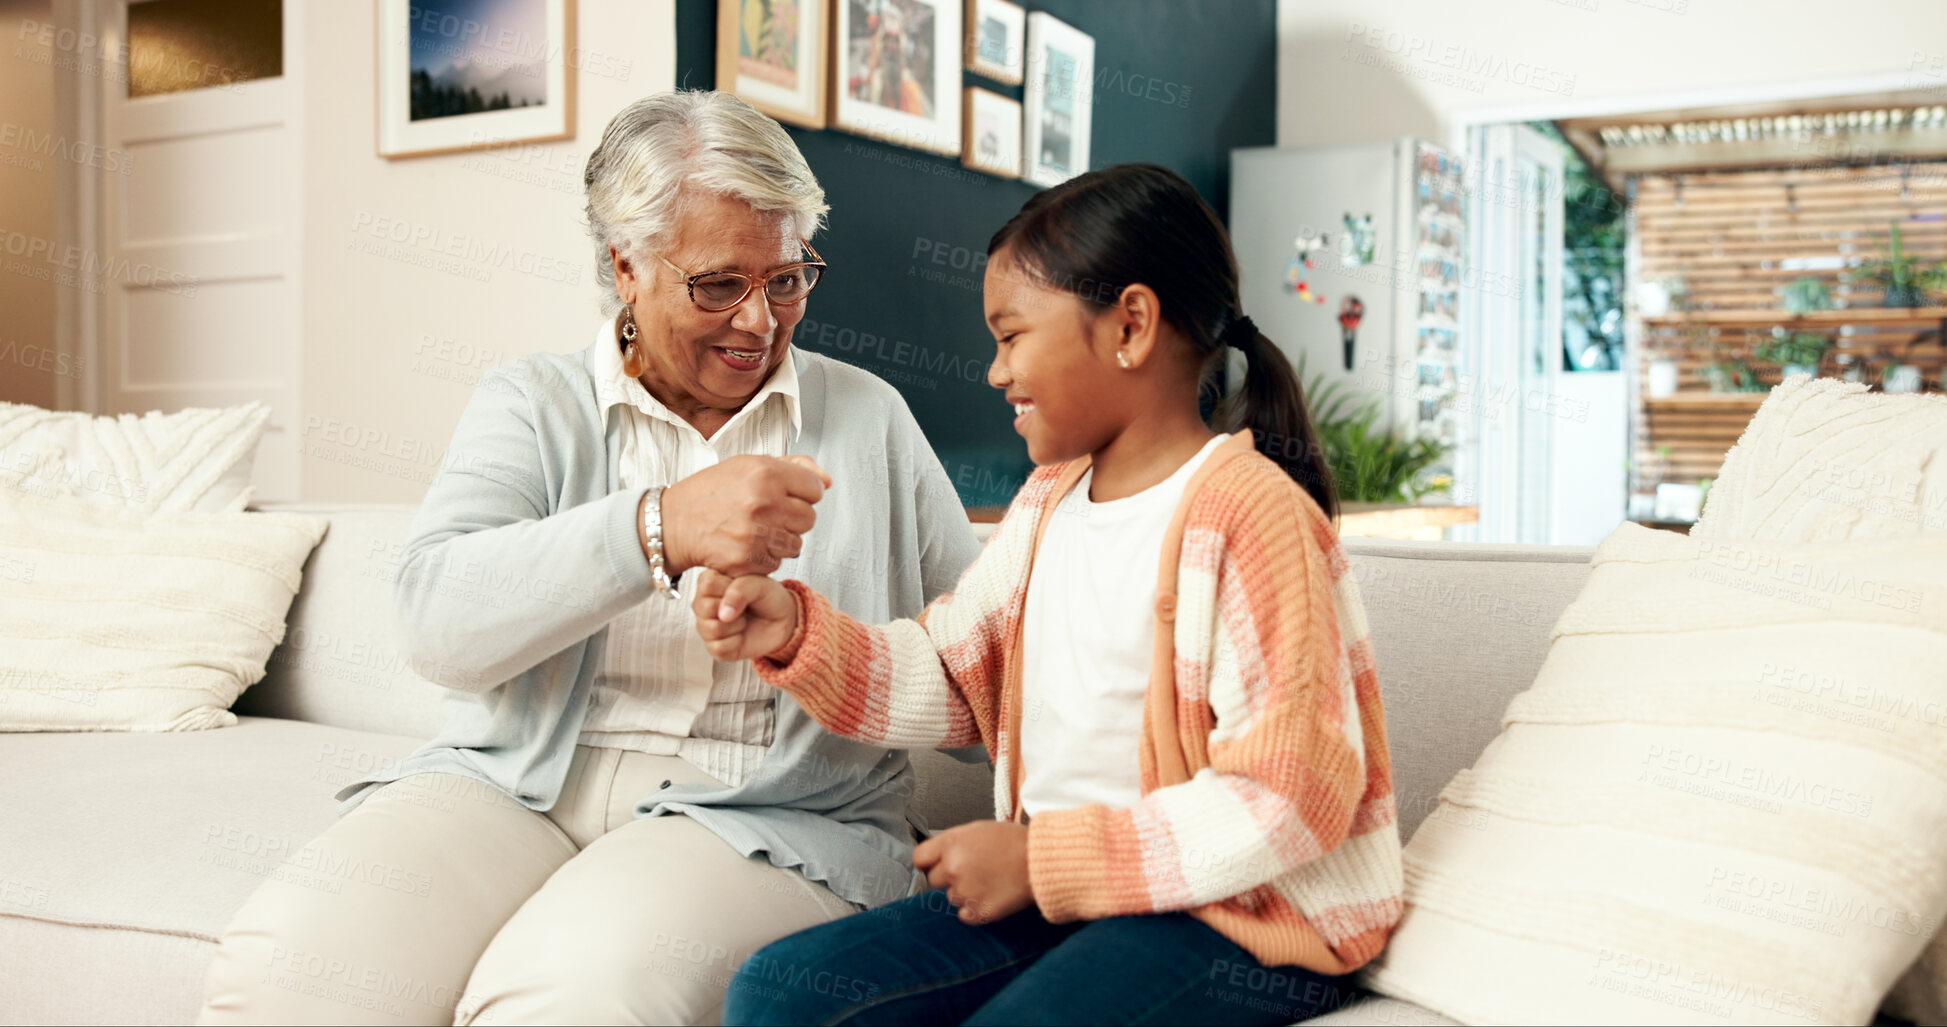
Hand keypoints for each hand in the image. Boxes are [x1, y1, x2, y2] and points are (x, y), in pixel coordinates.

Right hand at [659, 455, 831, 577]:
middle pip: (809, 518)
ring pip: (796, 544)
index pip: (815, 489)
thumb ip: (794, 467)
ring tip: (756, 529)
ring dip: (781, 540)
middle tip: (767, 514)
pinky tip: (746, 544)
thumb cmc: (712, 491)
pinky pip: (777, 562)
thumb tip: (827, 482)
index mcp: (765, 472)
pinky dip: (765, 557)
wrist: (674, 522)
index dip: (802, 493)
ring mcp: (756, 533)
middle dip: (793, 518)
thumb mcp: (748, 465)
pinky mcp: (747, 560)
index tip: (785, 495)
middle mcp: (763, 502)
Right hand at [693, 568, 801, 662]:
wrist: (781, 620)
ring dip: (737, 625)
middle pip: (705, 608)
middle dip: (734, 608)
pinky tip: (741, 634)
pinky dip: (737, 642)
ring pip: (713, 629)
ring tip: (743, 619)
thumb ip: (740, 590)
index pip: (707, 584)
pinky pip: (719, 647)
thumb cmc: (768, 597)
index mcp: (709, 582)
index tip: (742, 588)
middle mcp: (702, 604)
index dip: (729, 587)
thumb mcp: (760, 584)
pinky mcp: (713, 647)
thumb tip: (723, 615)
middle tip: (744, 606)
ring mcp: (705, 627)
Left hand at [913, 821, 1033, 924]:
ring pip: (951, 898)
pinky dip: (975, 910)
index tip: (935, 865)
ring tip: (988, 881)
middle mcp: (954, 868)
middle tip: (972, 871)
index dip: (929, 862)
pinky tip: (990, 895)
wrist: (1041, 861)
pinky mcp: (979, 912)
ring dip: (965, 893)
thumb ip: (953, 843)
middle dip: (949, 878)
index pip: (919, 859)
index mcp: (951, 843)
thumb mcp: (978, 829)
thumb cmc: (1014, 842)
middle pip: (934, 880)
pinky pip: (964, 915)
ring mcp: (965, 891)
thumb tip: (938, 856)